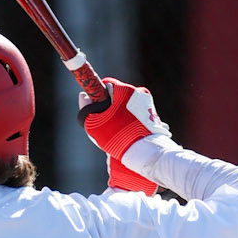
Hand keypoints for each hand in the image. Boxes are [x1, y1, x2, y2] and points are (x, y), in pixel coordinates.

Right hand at [79, 78, 169, 195]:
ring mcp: (149, 104)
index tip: (96, 110)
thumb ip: (86, 109)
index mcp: (125, 90)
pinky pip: (138, 115)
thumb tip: (83, 96)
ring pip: (128, 106)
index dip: (98, 97)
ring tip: (118, 132)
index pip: (107, 85)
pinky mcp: (154, 115)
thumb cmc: (118, 137)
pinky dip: (132, 122)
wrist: (147, 152)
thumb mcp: (95, 125)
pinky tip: (128, 134)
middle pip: (118, 96)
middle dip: (110, 108)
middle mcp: (139, 92)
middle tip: (106, 125)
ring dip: (121, 115)